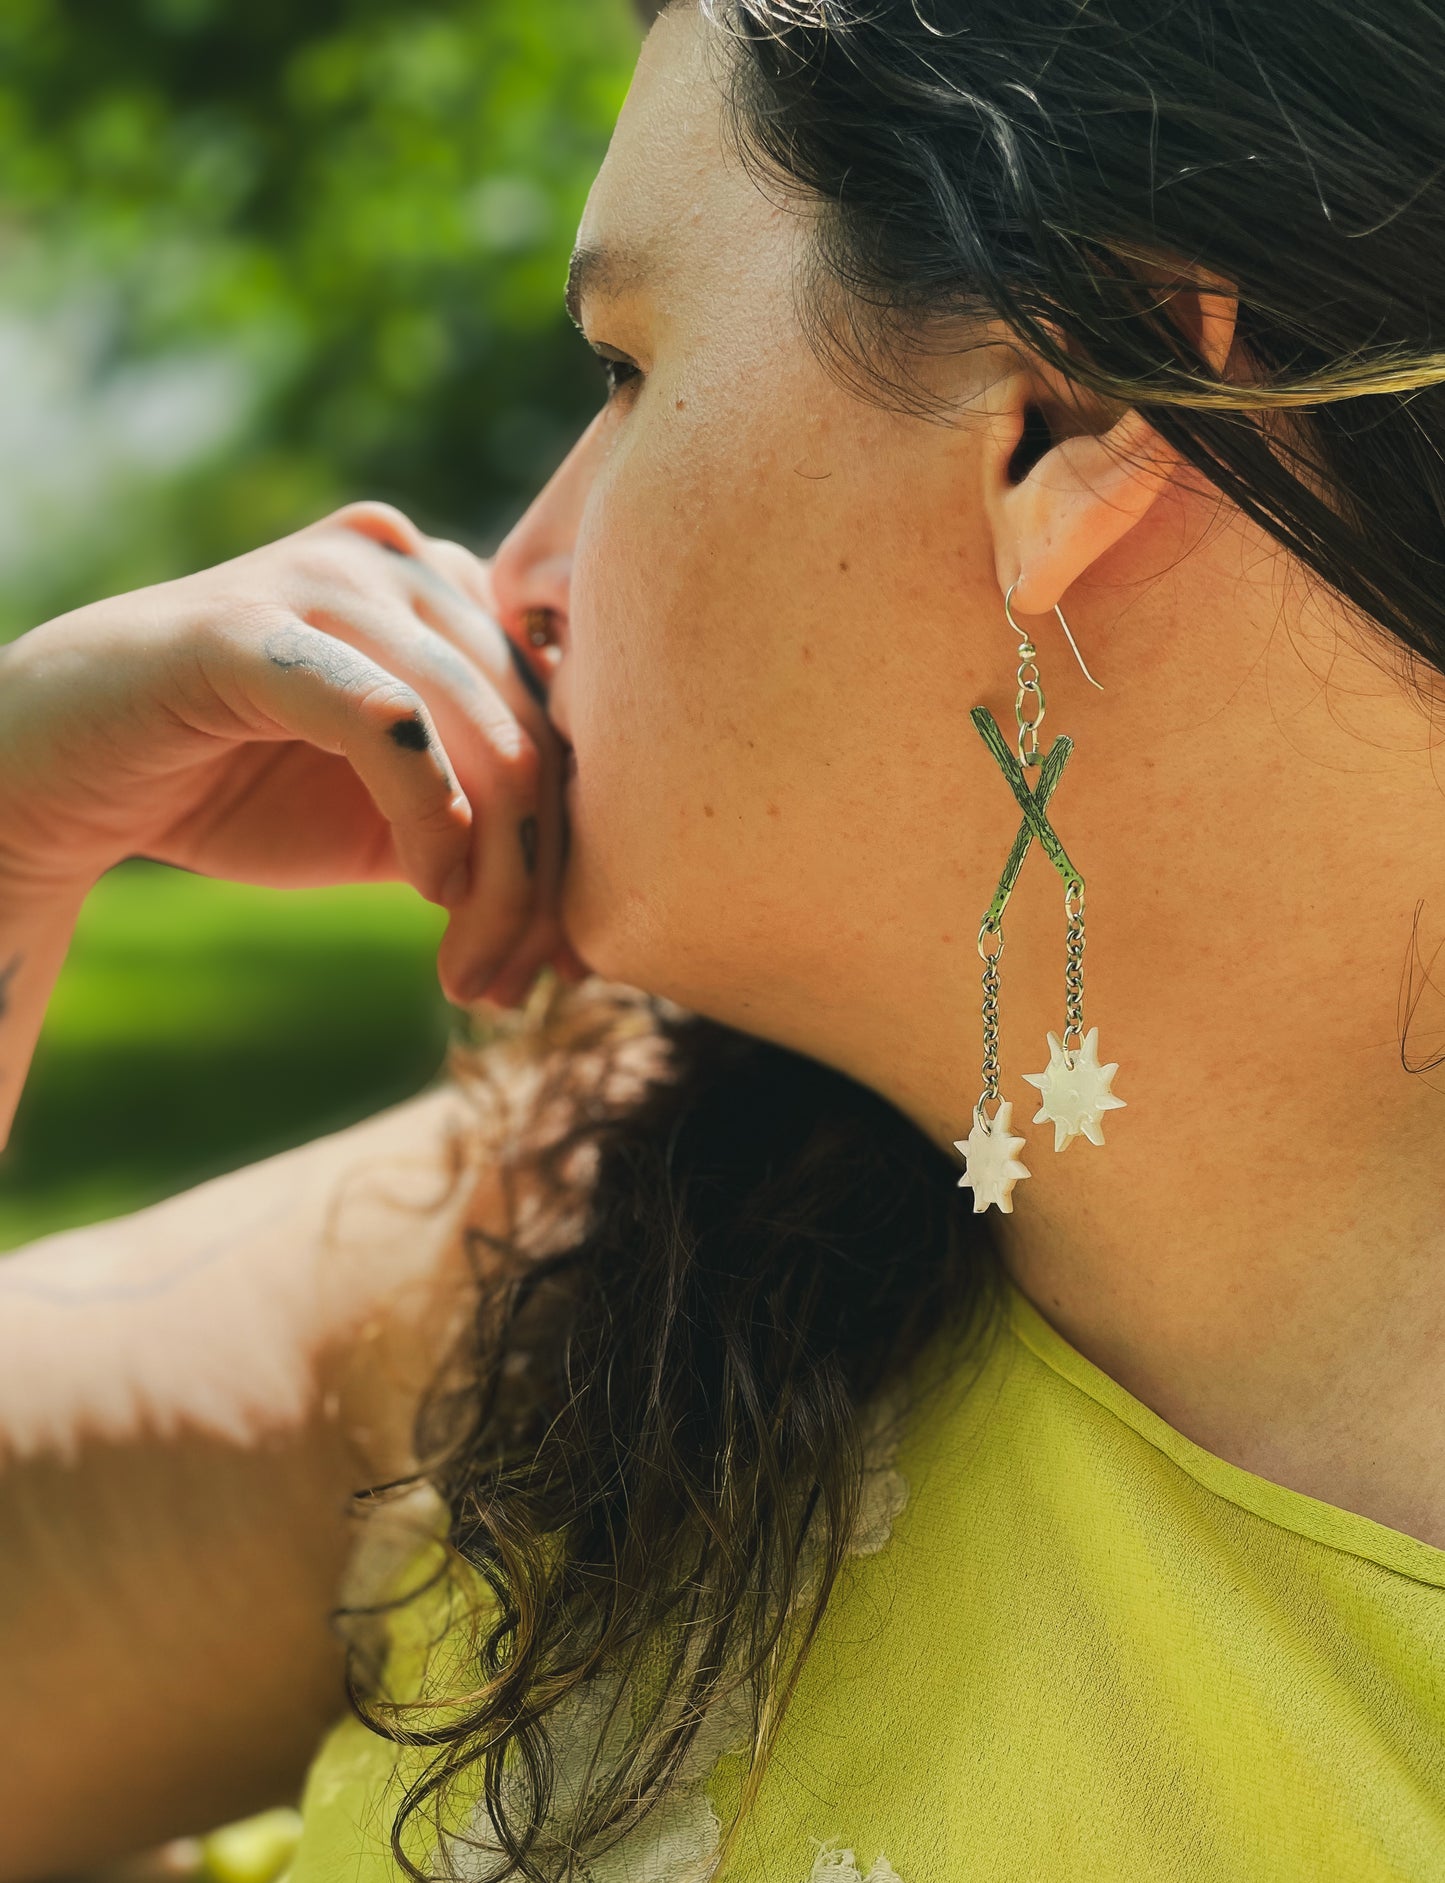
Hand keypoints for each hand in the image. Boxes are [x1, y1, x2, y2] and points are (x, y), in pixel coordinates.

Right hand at [0, 500, 585, 1006]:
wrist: (63, 777)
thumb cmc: (237, 793)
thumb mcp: (392, 823)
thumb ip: (486, 841)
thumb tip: (586, 938)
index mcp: (447, 591)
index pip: (561, 719)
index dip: (578, 846)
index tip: (562, 960)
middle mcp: (404, 560)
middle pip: (533, 734)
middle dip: (538, 882)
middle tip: (518, 986)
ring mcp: (331, 577)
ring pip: (482, 737)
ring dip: (495, 878)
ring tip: (472, 970)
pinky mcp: (258, 624)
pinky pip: (391, 723)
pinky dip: (431, 820)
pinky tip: (430, 891)